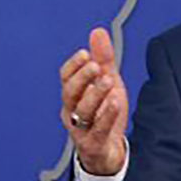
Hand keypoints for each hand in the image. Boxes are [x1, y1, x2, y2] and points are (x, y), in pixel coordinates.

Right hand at [59, 27, 128, 175]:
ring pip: (82, 110)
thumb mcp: (107, 81)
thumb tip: (98, 31)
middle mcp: (72, 110)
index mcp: (73, 94)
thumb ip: (103, 57)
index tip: (86, 54)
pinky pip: (96, 129)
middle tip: (96, 66)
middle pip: (70, 92)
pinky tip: (115, 103)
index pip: (66, 77)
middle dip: (82, 77)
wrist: (107, 149)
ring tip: (109, 82)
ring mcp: (80, 128)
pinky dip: (105, 115)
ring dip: (95, 94)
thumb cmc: (103, 112)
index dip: (74, 65)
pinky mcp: (92, 142)